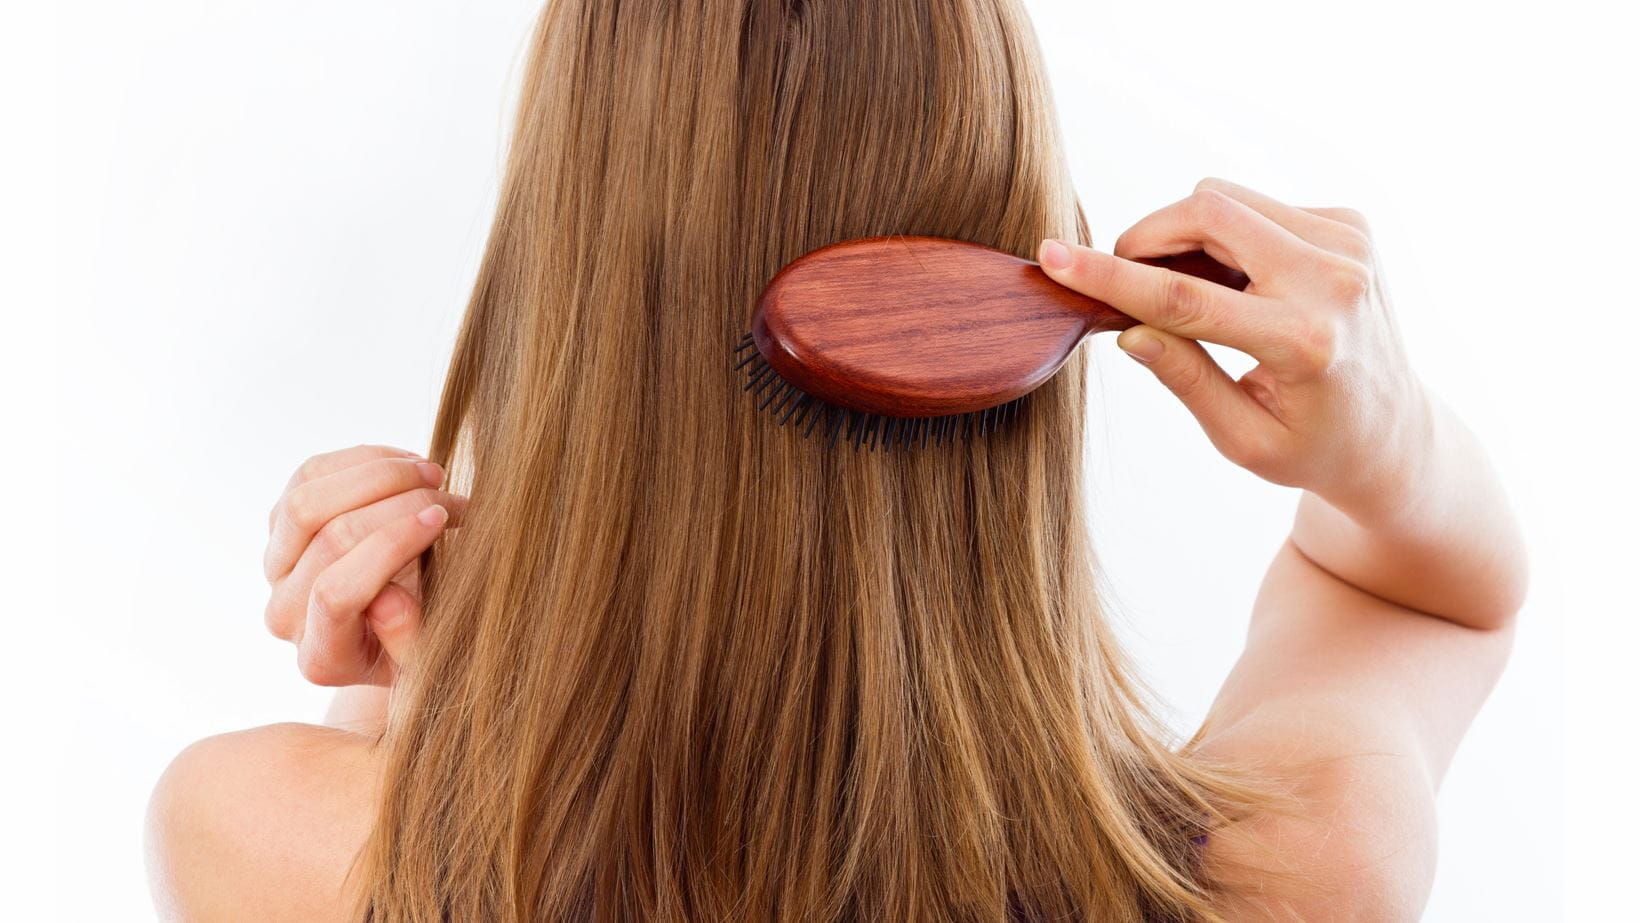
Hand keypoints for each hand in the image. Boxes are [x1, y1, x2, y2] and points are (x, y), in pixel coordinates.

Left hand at [262, 444, 466, 685]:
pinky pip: (311, 475)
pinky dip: (364, 459)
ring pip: (307, 500)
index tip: (442, 518)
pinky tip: (408, 464)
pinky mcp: (282, 524)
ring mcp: (277, 566)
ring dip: (377, 474)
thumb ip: (410, 640)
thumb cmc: (425, 642)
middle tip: (450, 495)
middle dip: (397, 503)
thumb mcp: (432, 657)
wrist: (401, 625)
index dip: (390, 546)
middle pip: (325, 539)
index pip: (336, 594)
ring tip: (432, 473)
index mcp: (322, 657)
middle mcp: (286, 613)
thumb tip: (388, 599)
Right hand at [1037, 177, 1432, 518]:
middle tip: (1121, 277)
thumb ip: (1185, 379)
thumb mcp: (1241, 439)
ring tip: (1188, 293)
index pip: (1184, 295)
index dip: (1110, 275)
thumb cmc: (1311, 446)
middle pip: (1207, 214)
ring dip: (1185, 237)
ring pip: (1227, 200)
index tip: (1055, 256)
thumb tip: (1129, 329)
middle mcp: (1334, 281)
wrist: (1395, 432)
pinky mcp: (1350, 226)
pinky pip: (1256, 206)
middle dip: (1146, 237)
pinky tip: (1237, 284)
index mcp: (1303, 342)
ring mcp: (1348, 244)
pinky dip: (1226, 237)